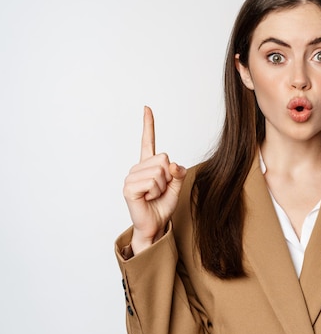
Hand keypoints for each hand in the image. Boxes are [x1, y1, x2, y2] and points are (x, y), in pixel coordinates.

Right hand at [122, 106, 186, 253]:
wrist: (155, 225)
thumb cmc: (162, 206)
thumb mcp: (176, 187)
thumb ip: (178, 173)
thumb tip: (173, 164)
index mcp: (148, 165)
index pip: (148, 141)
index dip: (148, 125)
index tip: (146, 108)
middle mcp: (138, 168)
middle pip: (163, 159)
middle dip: (168, 177)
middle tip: (160, 191)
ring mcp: (131, 177)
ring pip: (159, 171)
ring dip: (162, 187)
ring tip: (153, 196)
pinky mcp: (129, 188)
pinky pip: (152, 182)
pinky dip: (155, 192)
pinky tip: (147, 199)